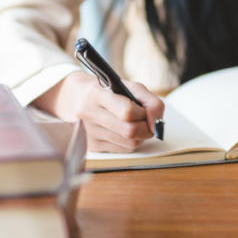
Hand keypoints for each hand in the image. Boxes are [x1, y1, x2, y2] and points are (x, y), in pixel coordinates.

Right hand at [34, 71, 165, 152]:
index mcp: (96, 93)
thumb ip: (151, 102)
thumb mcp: (131, 87)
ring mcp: (88, 132)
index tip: (145, 111)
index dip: (143, 114)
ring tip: (135, 125)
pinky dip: (130, 142)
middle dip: (146, 129)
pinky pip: (123, 150)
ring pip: (129, 143)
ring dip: (140, 136)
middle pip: (130, 131)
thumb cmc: (111, 92)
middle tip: (147, 123)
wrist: (79, 98)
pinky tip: (124, 132)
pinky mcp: (91, 146)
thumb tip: (158, 125)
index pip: (128, 112)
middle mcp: (88, 113)